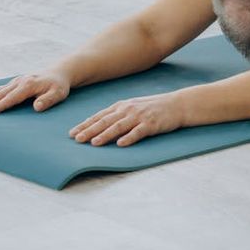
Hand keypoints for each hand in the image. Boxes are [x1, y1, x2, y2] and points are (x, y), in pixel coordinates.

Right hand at [0, 71, 70, 113]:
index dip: (2, 105)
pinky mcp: (14, 83)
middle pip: (1, 94)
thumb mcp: (58, 93)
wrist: (58, 72)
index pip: (13, 97)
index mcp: (29, 85)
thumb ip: (48, 100)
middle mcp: (20, 82)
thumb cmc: (59, 85)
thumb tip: (37, 107)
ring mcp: (16, 82)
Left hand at [68, 92, 183, 146]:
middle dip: (90, 130)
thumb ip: (118, 114)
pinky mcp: (151, 124)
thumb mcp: (133, 106)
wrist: (177, 105)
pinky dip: (129, 138)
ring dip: (105, 135)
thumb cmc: (153, 107)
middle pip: (106, 121)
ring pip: (119, 126)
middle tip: (76, 139)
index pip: (100, 116)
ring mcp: (140, 116)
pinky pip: (138, 132)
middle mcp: (129, 110)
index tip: (72, 133)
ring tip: (93, 143)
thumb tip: (99, 124)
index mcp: (122, 106)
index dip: (86, 124)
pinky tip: (121, 144)